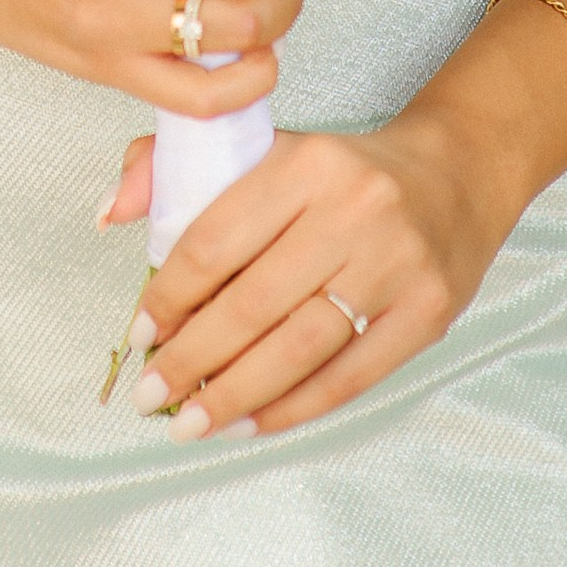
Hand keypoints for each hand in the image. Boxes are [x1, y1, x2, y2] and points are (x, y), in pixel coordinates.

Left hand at [102, 113, 515, 436]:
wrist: (456, 175)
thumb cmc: (340, 172)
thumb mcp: (265, 144)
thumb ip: (174, 165)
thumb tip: (110, 213)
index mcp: (304, 162)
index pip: (216, 239)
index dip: (168, 296)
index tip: (139, 333)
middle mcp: (354, 209)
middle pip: (253, 304)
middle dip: (191, 359)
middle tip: (150, 395)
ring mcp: (396, 264)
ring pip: (299, 348)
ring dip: (234, 395)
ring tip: (189, 423)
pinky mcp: (428, 311)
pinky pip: (349, 376)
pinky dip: (293, 407)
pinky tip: (250, 423)